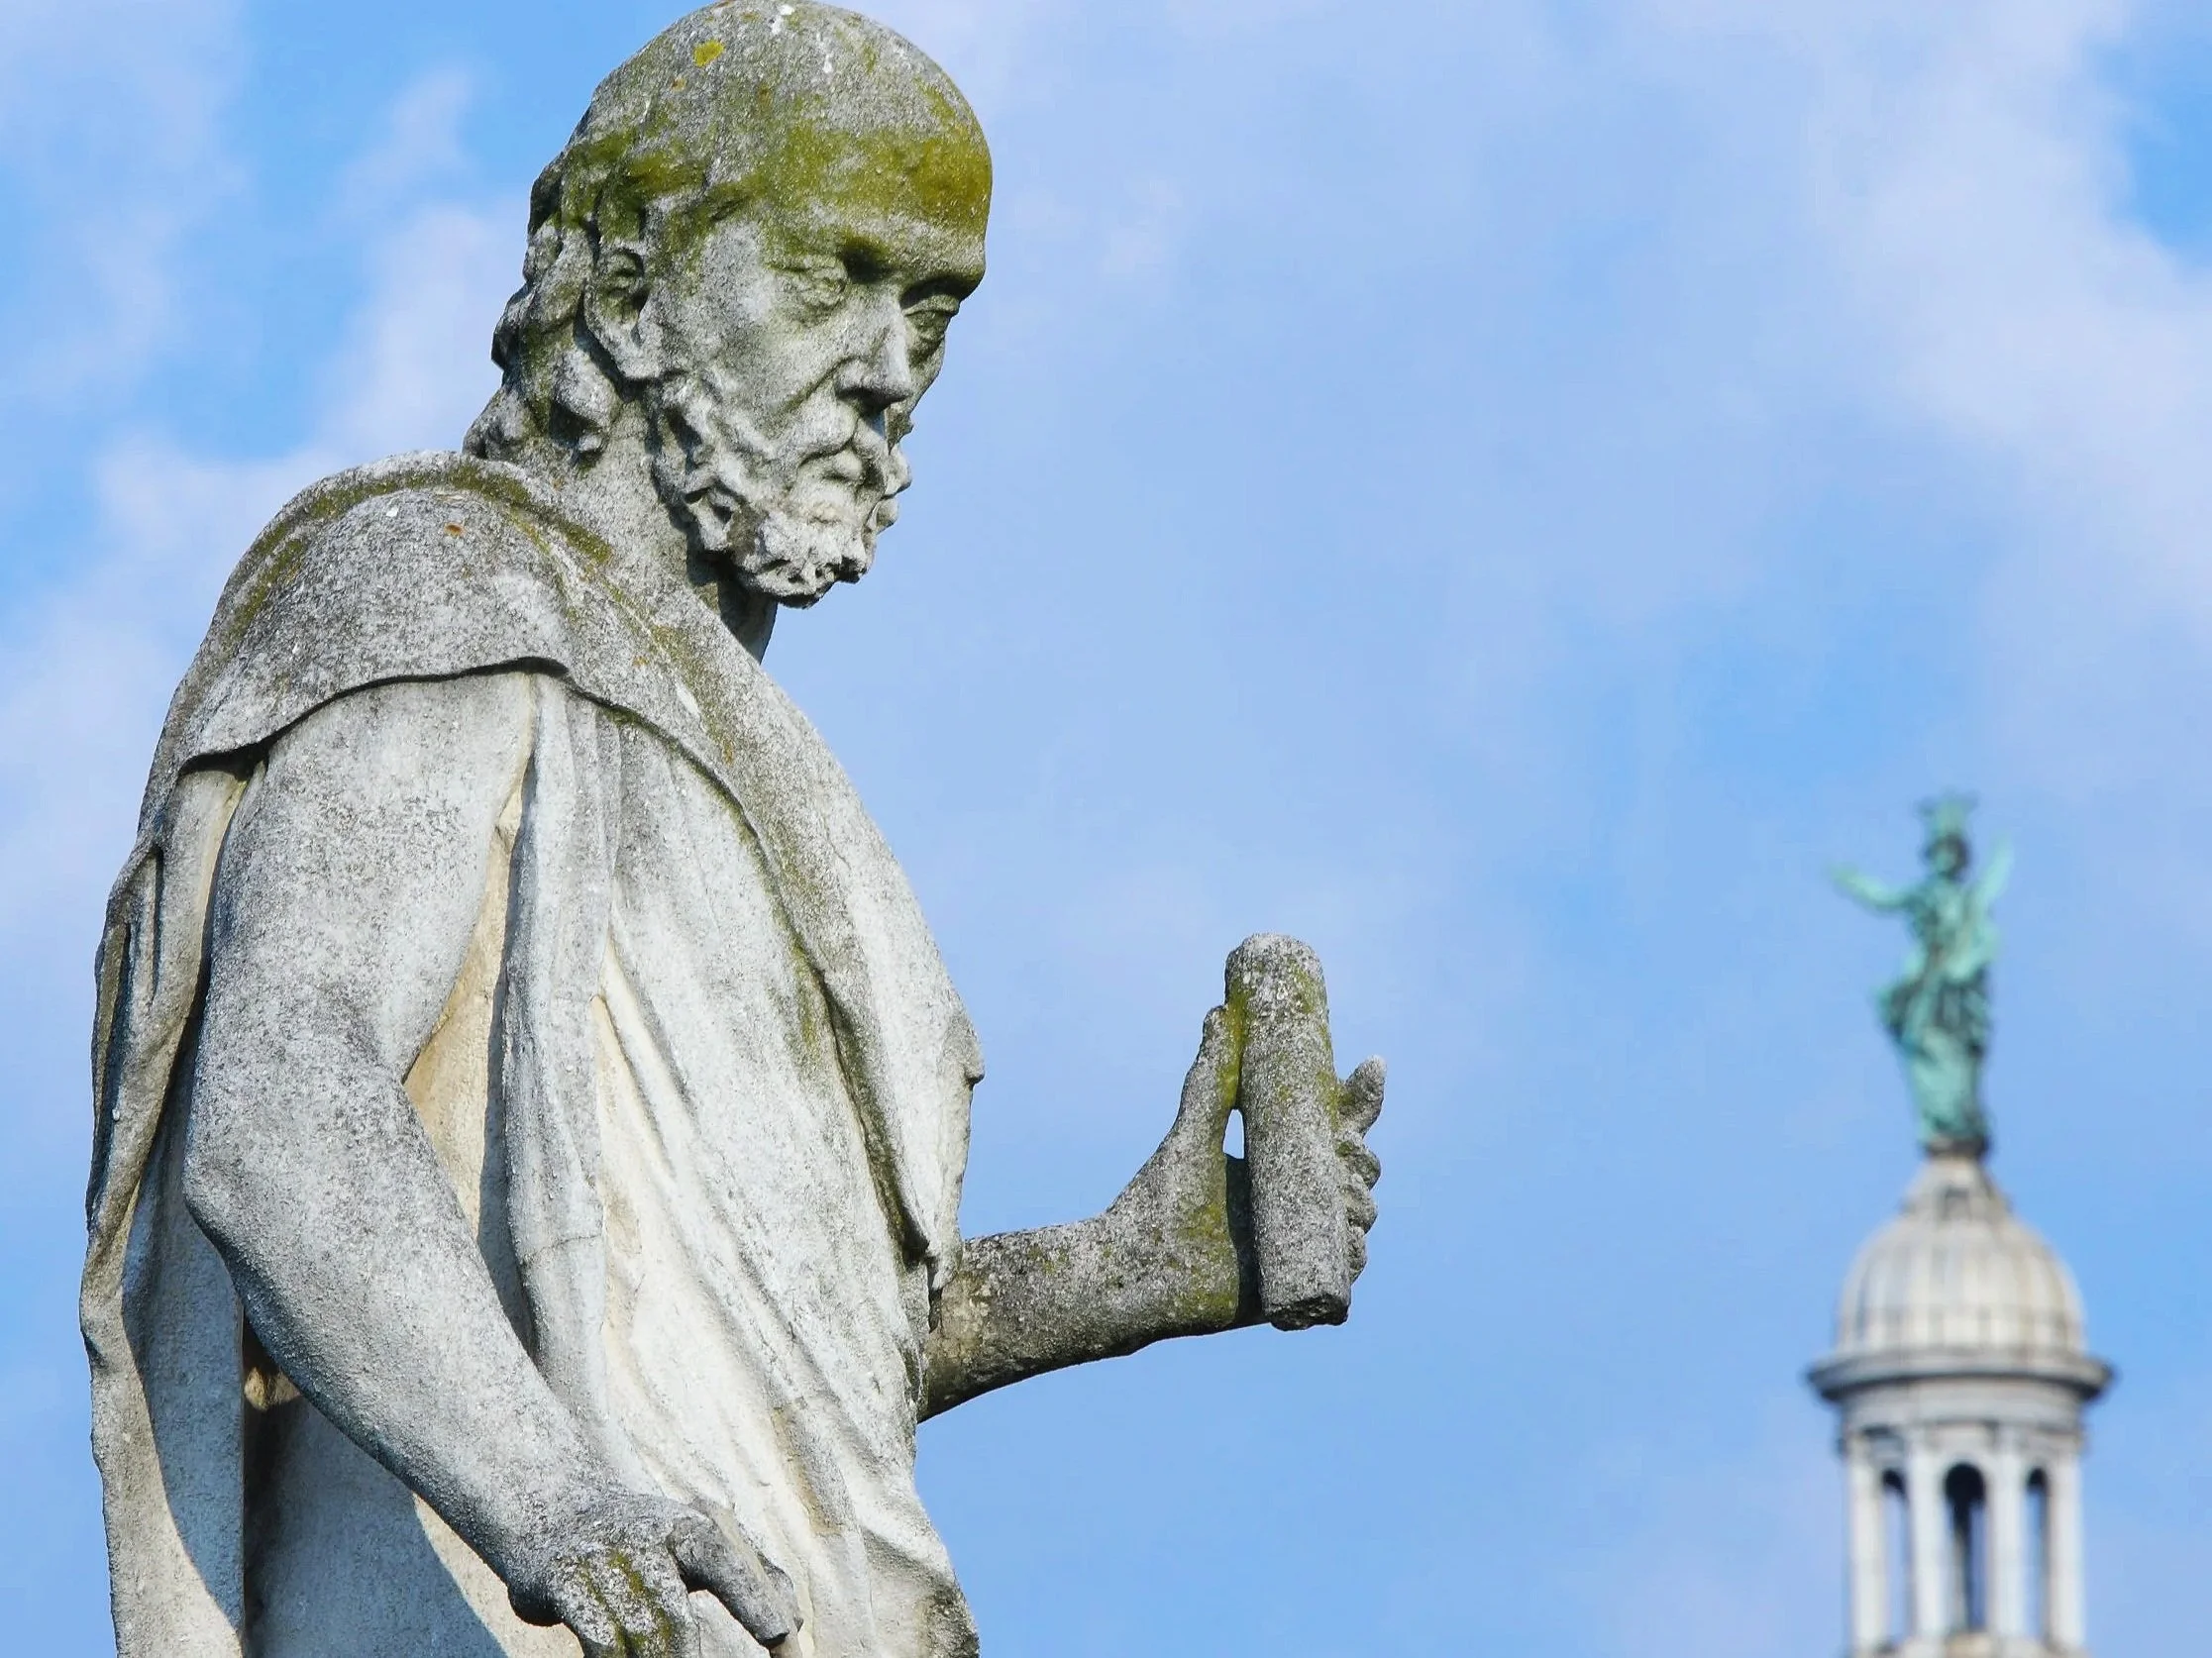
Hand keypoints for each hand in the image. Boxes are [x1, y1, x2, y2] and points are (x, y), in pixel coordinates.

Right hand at [504, 1486, 799, 1655]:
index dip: (752, 1598)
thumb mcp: (693, 1544)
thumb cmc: (642, 1539)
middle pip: (673, 1611)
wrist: (550, 1508)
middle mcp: (643, 1538)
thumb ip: (747, 1577)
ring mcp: (599, 1559)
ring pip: (636, 1630)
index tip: (780, 1633)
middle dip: (688, 1656)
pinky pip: (597, 1636)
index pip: (725, 1561)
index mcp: (685, 1527)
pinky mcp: (561, 1581)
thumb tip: (794, 1621)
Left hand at [1113, 1006, 1383, 1324]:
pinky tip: (1351, 1239)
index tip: (1371, 1060)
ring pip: (1357, 1218)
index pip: (1334, 1126)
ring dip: (1362, 1201)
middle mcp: (1295, 1201)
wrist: (1133, 1270)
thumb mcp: (1193, 1132)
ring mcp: (1298, 1244)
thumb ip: (1211, 1078)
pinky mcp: (1293, 1288)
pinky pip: (1340, 1274)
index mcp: (1278, 1162)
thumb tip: (1220, 1012)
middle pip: (1357, 1170)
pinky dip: (1352, 1255)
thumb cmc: (1157, 1200)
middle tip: (1345, 1143)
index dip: (1360, 1097)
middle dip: (1362, 1154)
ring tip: (1347, 1189)